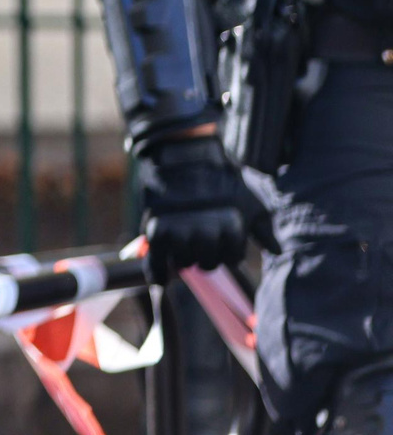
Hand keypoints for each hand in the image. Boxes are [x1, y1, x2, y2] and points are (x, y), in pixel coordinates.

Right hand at [136, 133, 275, 273]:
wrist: (183, 155)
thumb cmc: (220, 179)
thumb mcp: (248, 201)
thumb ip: (262, 229)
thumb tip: (277, 252)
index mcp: (230, 228)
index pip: (232, 258)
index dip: (228, 250)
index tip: (222, 239)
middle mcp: (205, 233)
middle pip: (207, 263)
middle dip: (206, 254)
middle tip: (201, 239)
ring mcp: (179, 232)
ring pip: (183, 263)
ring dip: (184, 257)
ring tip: (183, 243)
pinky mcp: (155, 229)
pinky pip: (156, 262)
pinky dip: (157, 273)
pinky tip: (161, 279)